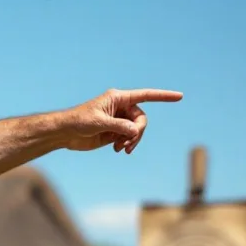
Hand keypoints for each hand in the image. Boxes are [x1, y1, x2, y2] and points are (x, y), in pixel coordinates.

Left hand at [63, 88, 182, 152]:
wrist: (65, 133)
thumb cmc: (78, 121)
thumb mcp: (99, 122)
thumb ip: (119, 126)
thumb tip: (135, 131)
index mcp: (118, 98)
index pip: (145, 95)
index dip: (163, 96)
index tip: (179, 97)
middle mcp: (120, 108)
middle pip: (142, 119)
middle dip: (138, 132)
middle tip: (128, 142)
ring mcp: (118, 120)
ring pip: (137, 131)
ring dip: (132, 140)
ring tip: (121, 149)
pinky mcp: (114, 132)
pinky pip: (129, 138)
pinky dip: (127, 144)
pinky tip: (117, 149)